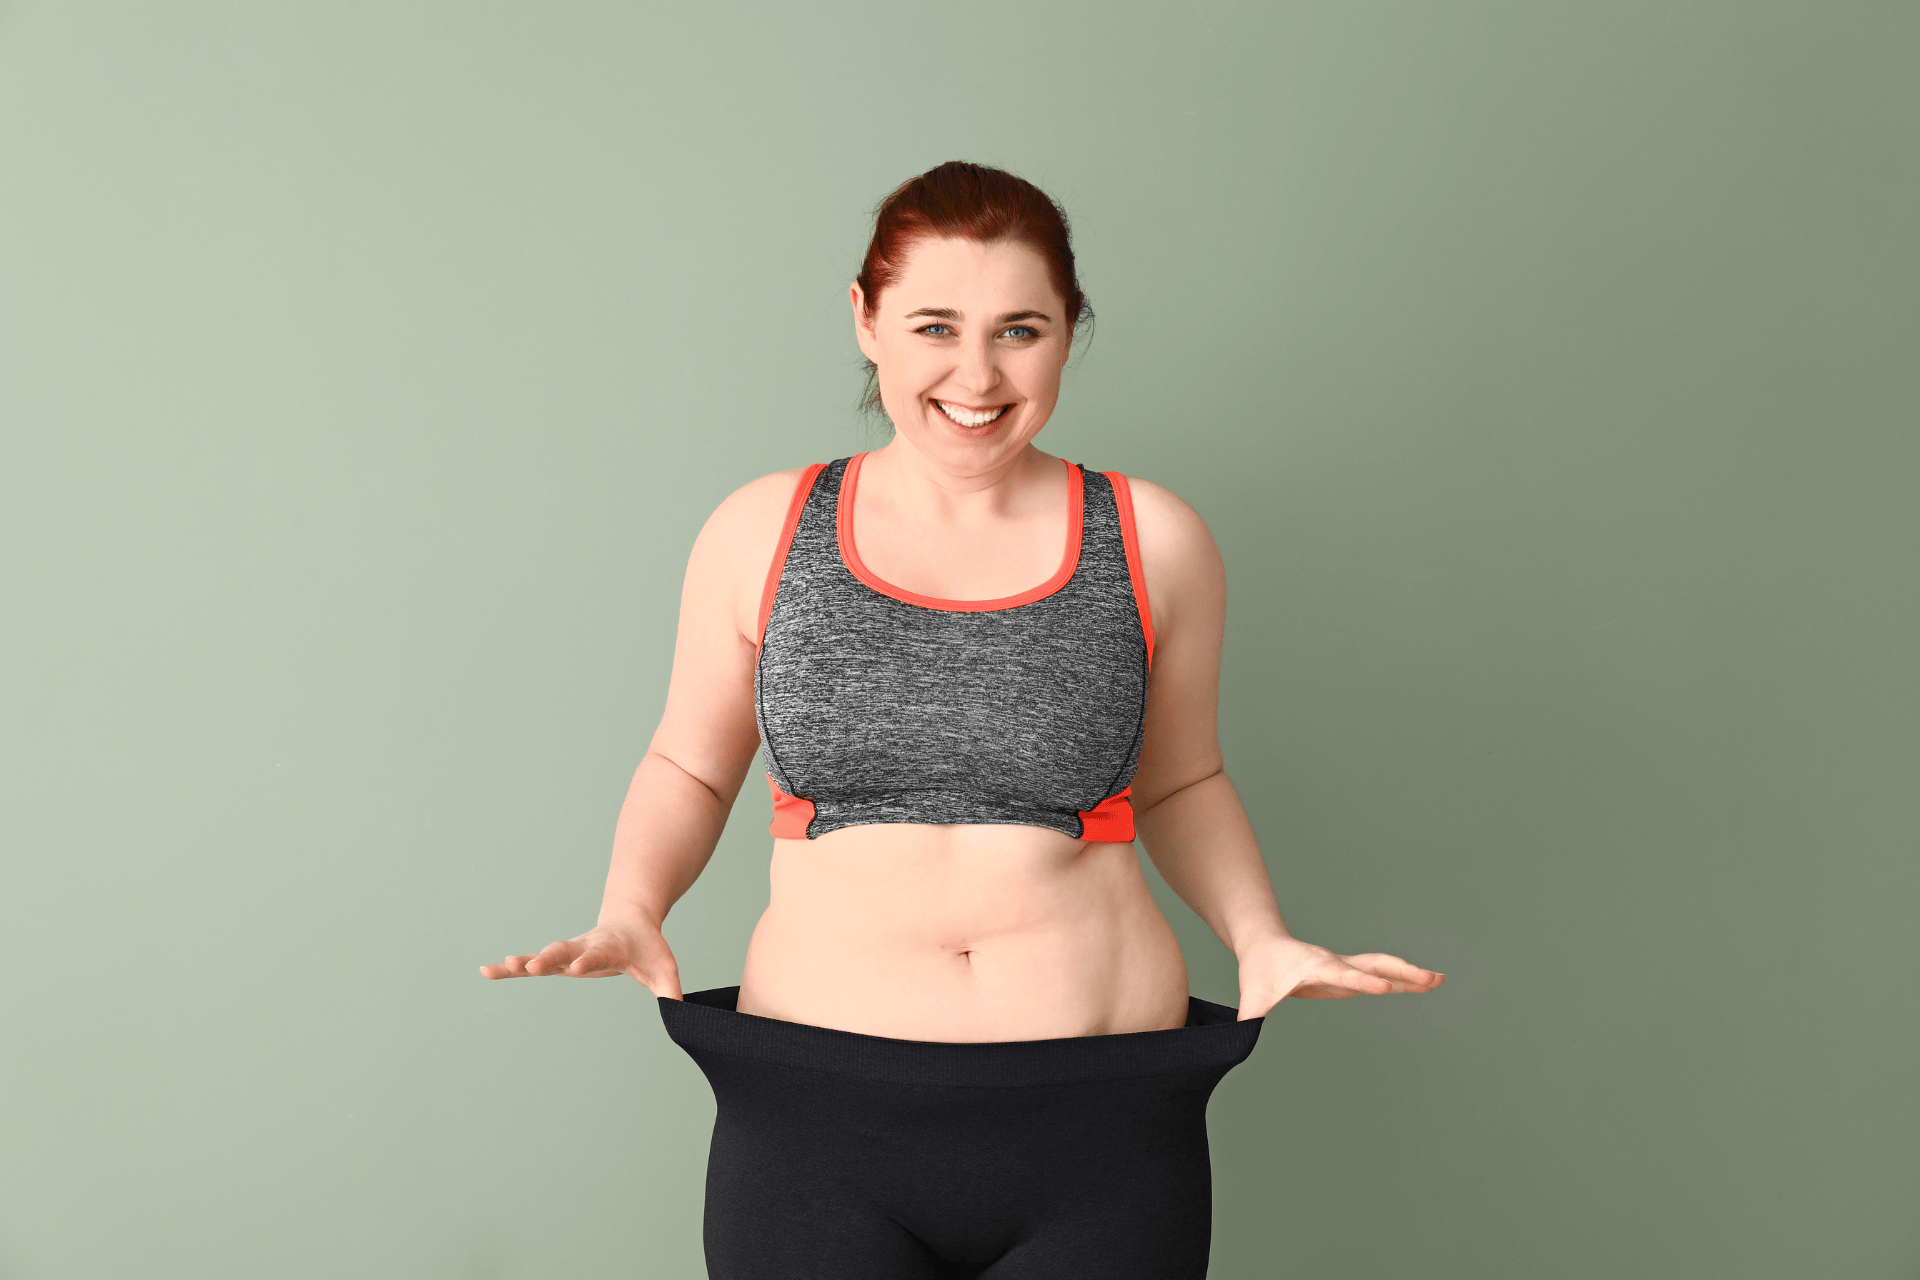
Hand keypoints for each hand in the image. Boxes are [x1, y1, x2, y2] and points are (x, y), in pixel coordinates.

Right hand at [479, 920, 683, 999]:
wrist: (630, 920)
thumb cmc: (647, 948)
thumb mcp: (663, 967)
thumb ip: (670, 988)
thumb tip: (681, 1013)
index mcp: (610, 947)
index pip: (598, 954)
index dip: (589, 960)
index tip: (577, 966)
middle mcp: (584, 947)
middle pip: (564, 950)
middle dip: (548, 957)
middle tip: (532, 964)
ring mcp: (568, 953)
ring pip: (542, 955)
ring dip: (523, 962)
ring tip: (500, 966)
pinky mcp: (557, 960)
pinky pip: (530, 965)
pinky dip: (509, 970)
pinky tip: (487, 972)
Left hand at [1233, 934, 1443, 1019]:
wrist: (1263, 945)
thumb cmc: (1257, 969)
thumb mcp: (1251, 994)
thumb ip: (1248, 1015)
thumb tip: (1240, 1037)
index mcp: (1314, 967)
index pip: (1342, 974)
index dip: (1363, 981)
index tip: (1387, 988)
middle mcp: (1334, 963)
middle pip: (1373, 964)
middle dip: (1402, 972)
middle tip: (1432, 979)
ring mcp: (1344, 967)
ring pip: (1382, 966)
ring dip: (1410, 973)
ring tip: (1440, 980)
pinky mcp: (1348, 973)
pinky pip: (1380, 974)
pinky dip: (1403, 978)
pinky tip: (1423, 984)